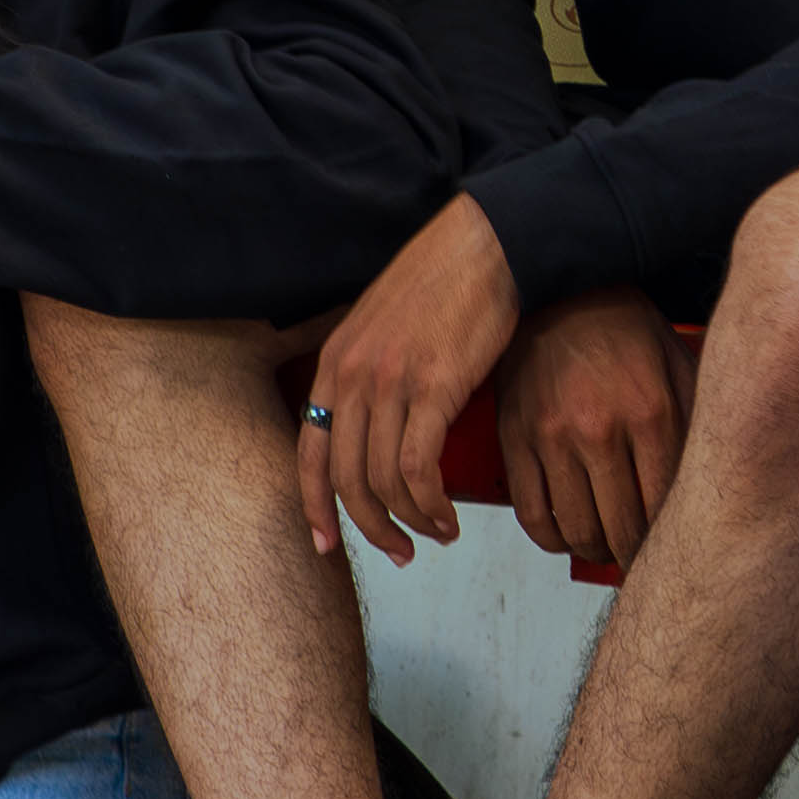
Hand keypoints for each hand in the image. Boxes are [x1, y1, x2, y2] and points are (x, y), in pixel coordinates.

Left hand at [301, 194, 523, 565]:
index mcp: (335, 363)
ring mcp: (391, 382)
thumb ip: (370, 372)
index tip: (326, 544)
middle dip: (369, 528)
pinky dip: (432, 505)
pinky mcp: (435, 388)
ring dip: (410, 522)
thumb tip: (376, 425)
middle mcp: (353, 376)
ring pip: (384, 481)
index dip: (314, 506)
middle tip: (399, 552)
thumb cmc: (446, 284)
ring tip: (437, 535)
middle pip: (345, 479)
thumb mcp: (384, 325)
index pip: (309, 452)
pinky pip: (419, 469)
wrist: (489, 246)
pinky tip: (450, 516)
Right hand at [495, 289, 692, 572]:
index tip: (674, 548)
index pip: (665, 507)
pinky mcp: (515, 438)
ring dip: (596, 551)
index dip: (671, 539)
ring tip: (608, 546)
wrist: (560, 290)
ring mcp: (552, 436)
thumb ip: (698, 423)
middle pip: (622, 528)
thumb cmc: (625, 330)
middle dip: (635, 554)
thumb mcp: (678, 365)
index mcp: (650, 412)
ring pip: (577, 530)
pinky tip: (568, 536)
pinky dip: (551, 540)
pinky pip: (532, 514)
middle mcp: (600, 429)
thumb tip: (714, 486)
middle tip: (641, 556)